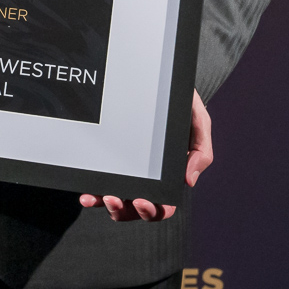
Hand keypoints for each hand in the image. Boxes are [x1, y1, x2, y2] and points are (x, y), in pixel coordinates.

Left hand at [79, 91, 211, 221]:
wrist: (158, 76)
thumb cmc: (180, 102)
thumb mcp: (198, 120)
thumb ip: (201, 150)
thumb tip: (189, 182)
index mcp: (169, 174)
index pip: (164, 205)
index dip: (153, 211)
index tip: (141, 201)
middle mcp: (147, 176)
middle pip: (135, 209)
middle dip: (124, 211)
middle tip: (113, 199)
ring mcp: (126, 168)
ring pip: (115, 200)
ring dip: (105, 205)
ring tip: (97, 198)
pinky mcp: (109, 157)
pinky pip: (99, 180)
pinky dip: (93, 192)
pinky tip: (86, 194)